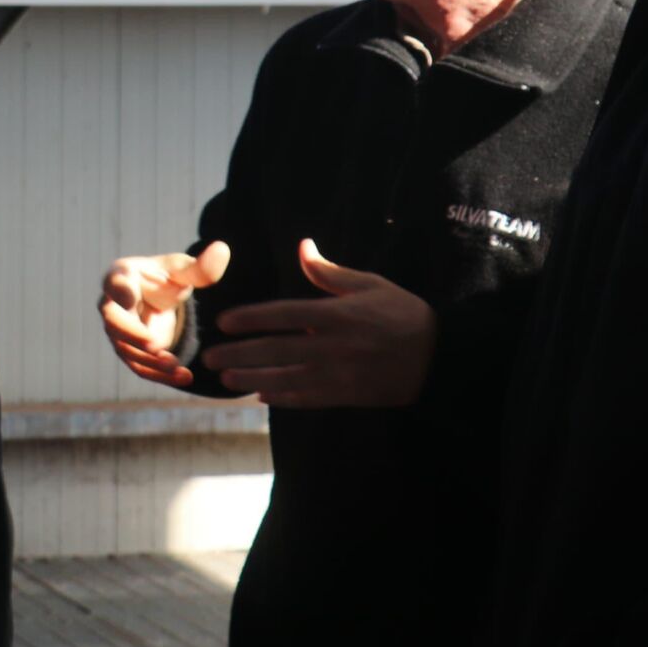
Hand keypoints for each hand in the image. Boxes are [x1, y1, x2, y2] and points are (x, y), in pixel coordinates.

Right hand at [98, 242, 231, 387]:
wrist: (159, 302)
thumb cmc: (167, 279)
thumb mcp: (185, 271)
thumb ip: (202, 266)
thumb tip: (223, 249)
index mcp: (123, 277)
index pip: (115, 282)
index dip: (119, 290)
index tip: (128, 298)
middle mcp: (113, 305)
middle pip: (112, 320)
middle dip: (131, 333)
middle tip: (154, 343)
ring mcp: (118, 332)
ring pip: (126, 349)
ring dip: (149, 360)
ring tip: (176, 365)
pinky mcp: (130, 352)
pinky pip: (140, 367)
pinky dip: (160, 376)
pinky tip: (185, 377)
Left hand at [201, 239, 436, 408]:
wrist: (438, 358)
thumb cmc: (403, 314)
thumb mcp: (370, 285)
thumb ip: (330, 273)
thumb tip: (302, 248)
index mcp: (336, 315)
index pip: (282, 315)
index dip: (250, 319)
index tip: (224, 322)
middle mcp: (332, 345)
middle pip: (276, 350)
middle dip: (239, 354)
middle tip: (209, 358)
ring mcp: (339, 374)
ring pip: (286, 378)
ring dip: (253, 379)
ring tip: (227, 381)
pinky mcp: (348, 395)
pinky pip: (308, 398)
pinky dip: (283, 397)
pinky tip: (263, 395)